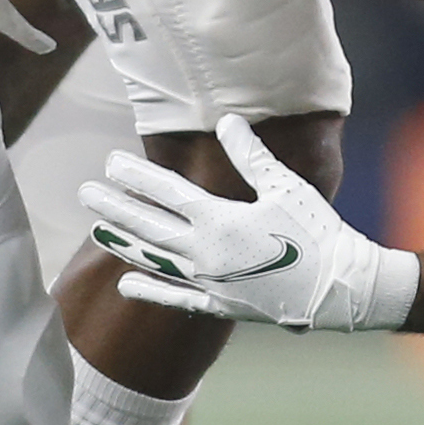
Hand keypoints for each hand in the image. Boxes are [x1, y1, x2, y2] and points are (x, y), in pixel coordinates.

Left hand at [77, 113, 420, 332]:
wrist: (339, 288)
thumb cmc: (317, 231)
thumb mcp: (284, 186)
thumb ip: (251, 155)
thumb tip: (227, 119)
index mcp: (218, 219)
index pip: (165, 192)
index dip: (135, 176)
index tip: (109, 162)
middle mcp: (204, 252)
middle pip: (148, 225)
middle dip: (114, 207)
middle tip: (84, 192)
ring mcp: (209, 281)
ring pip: (154, 260)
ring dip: (123, 244)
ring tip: (96, 230)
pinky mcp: (221, 304)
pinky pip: (176, 298)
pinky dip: (150, 290)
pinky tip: (126, 284)